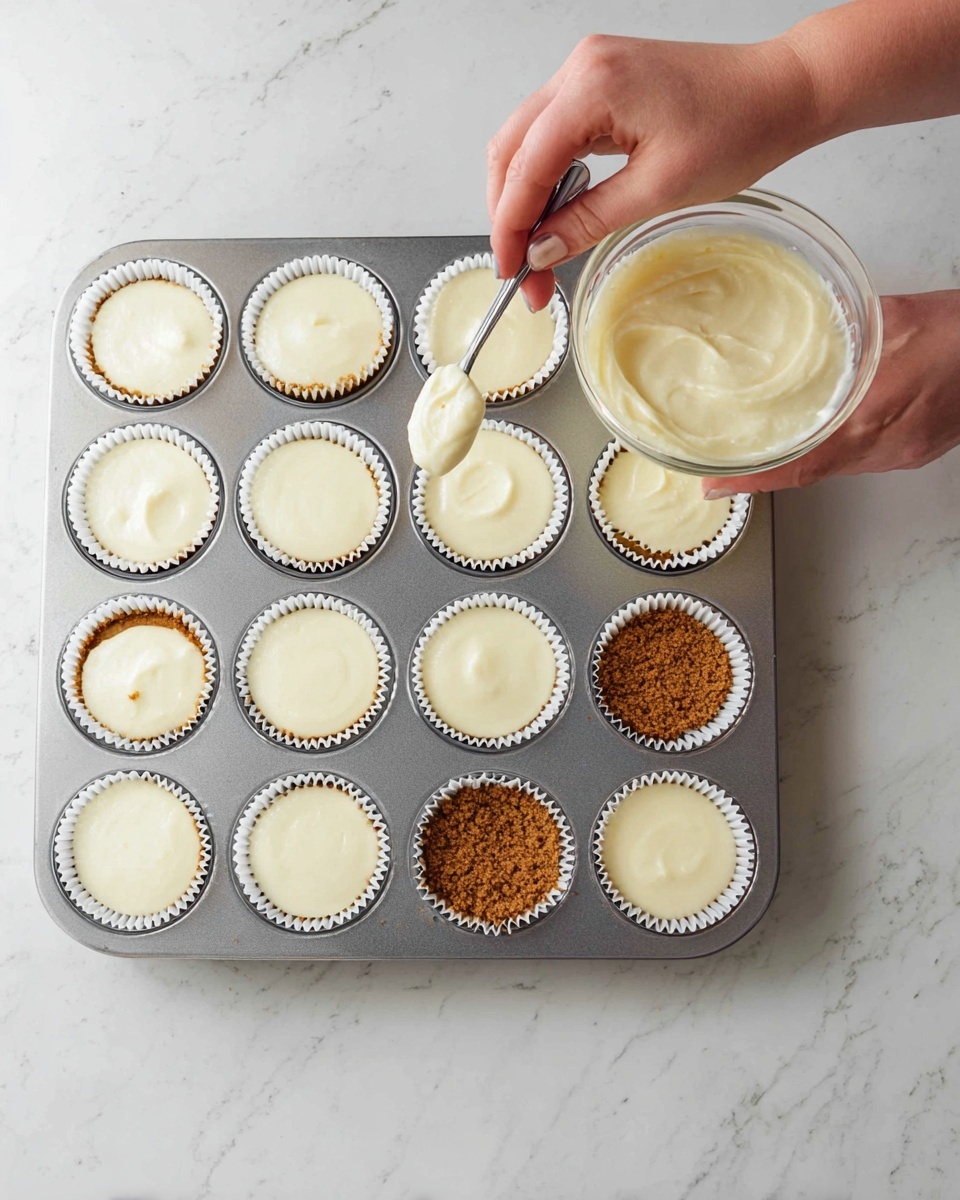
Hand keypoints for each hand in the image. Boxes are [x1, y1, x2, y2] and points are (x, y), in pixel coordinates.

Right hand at [486, 33, 816, 308]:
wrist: (781, 92)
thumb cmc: (738, 127)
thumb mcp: (658, 189)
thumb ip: (589, 220)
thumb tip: (542, 250)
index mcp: (592, 85)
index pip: (524, 166)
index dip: (511, 227)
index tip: (512, 274)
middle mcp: (581, 68)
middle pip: (512, 150)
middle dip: (510, 217)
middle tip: (524, 273)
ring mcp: (588, 71)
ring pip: (526, 142)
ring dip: (525, 199)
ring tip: (540, 252)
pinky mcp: (601, 83)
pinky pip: (554, 133)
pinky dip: (547, 177)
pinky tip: (558, 214)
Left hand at [701, 291, 959, 495]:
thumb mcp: (894, 317)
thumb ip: (846, 325)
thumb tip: (815, 320)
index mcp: (871, 418)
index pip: (799, 466)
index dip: (754, 481)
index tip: (717, 486)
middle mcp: (885, 447)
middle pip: (813, 474)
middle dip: (770, 475)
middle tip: (728, 471)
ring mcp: (904, 453)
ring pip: (839, 468)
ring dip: (802, 463)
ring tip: (765, 454)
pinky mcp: (919, 449)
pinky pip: (864, 459)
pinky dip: (836, 451)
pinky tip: (826, 433)